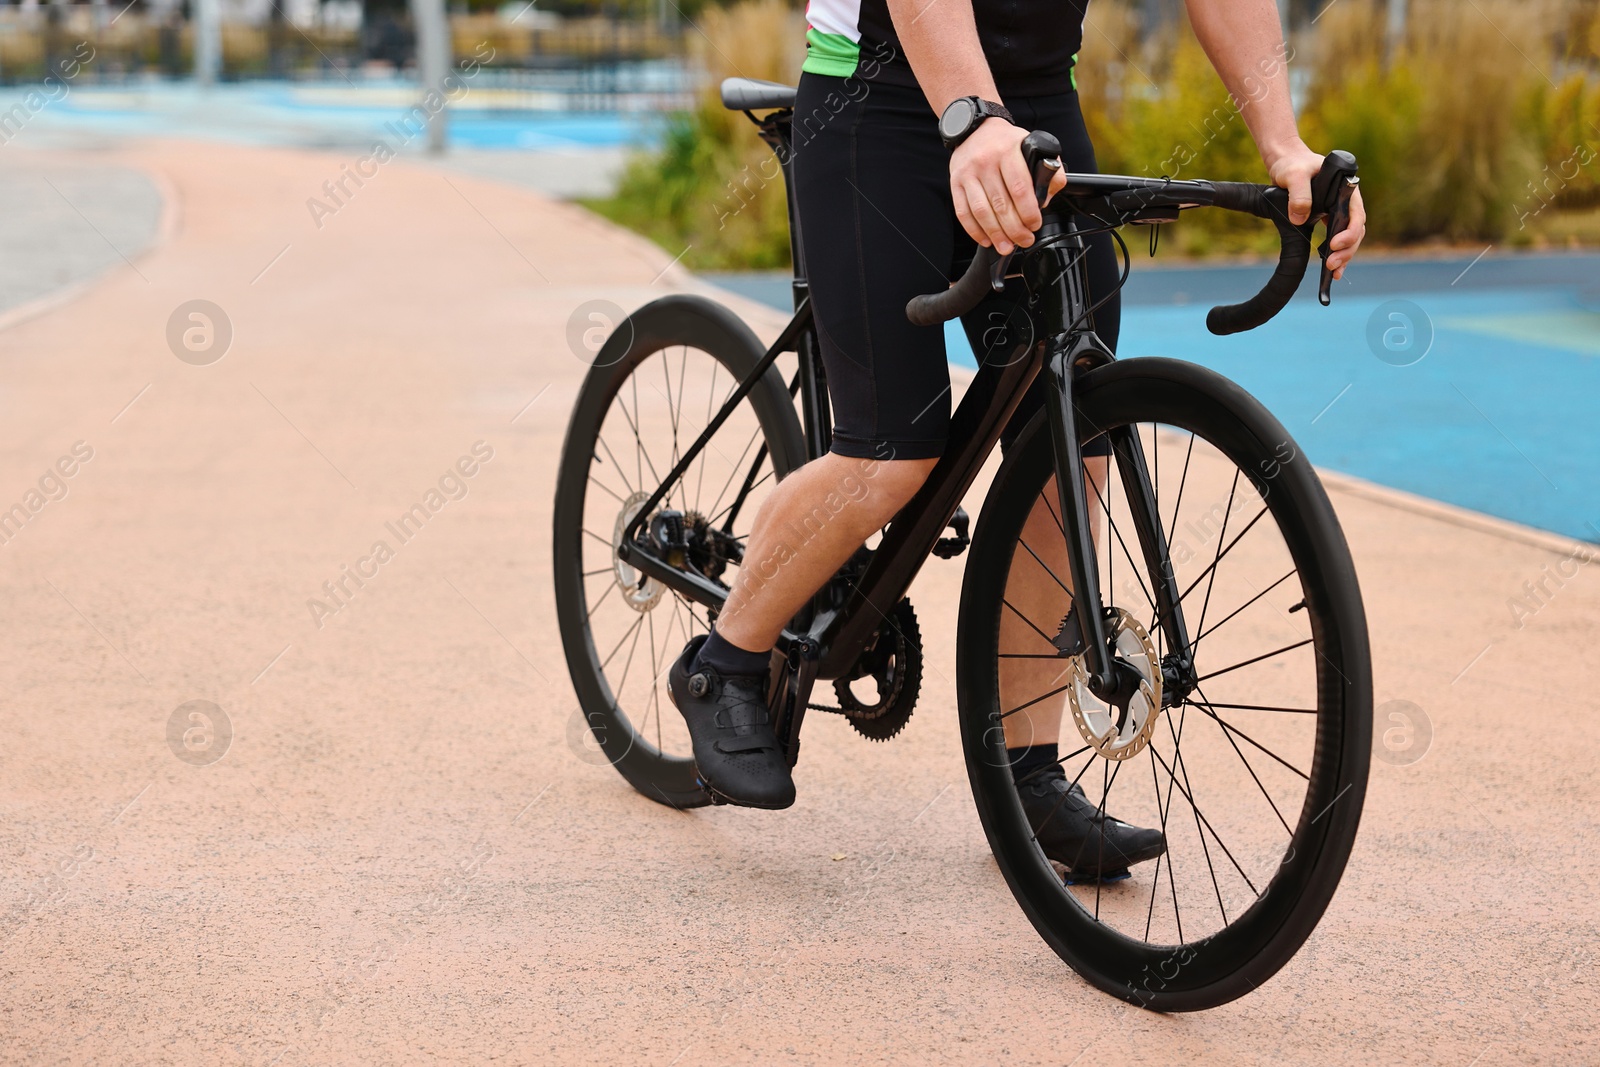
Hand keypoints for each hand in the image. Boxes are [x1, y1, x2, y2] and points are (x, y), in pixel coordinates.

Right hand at [950, 118, 1068, 255]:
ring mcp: (968, 173)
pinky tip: (987, 240)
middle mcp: (986, 161)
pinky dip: (975, 231)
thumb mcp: (1033, 146)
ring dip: (996, 234)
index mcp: (1008, 151)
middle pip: (1001, 204)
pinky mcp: (955, 183)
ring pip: (982, 212)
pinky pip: (963, 213)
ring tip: (1007, 246)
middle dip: (1015, 229)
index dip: (1029, 212)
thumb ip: (1048, 170)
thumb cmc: (1006, 143)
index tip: (1035, 224)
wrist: (975, 129)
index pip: (1020, 188)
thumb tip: (1046, 199)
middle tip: (1025, 240)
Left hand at [1265, 141, 1366, 278]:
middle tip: (1331, 266)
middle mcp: (1346, 202)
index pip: (1356, 215)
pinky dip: (1335, 254)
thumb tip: (1300, 218)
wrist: (1286, 163)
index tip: (1333, 245)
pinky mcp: (1328, 218)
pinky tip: (1331, 270)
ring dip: (1343, 256)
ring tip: (1333, 273)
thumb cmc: (1293, 165)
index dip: (1349, 232)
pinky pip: (1336, 238)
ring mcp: (1338, 211)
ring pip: (1349, 237)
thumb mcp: (1294, 175)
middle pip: (1356, 230)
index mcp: (1346, 190)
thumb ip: (1298, 194)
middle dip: (1346, 250)